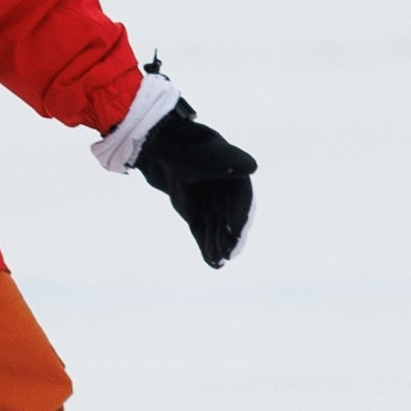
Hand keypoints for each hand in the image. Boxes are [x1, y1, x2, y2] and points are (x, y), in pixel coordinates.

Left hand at [134, 101, 257, 267]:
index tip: (235, 230)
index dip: (239, 215)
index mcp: (234, 176)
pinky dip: (207, 247)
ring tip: (218, 260)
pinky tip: (213, 264)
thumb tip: (252, 166)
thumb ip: (224, 160)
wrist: (158, 149)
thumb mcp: (203, 153)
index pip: (241, 199)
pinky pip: (203, 233)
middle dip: (229, 237)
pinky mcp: (196, 215)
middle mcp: (225, 192)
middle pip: (230, 218)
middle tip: (228, 254)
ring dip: (218, 245)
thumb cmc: (183, 146)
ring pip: (216, 228)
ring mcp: (210, 205)